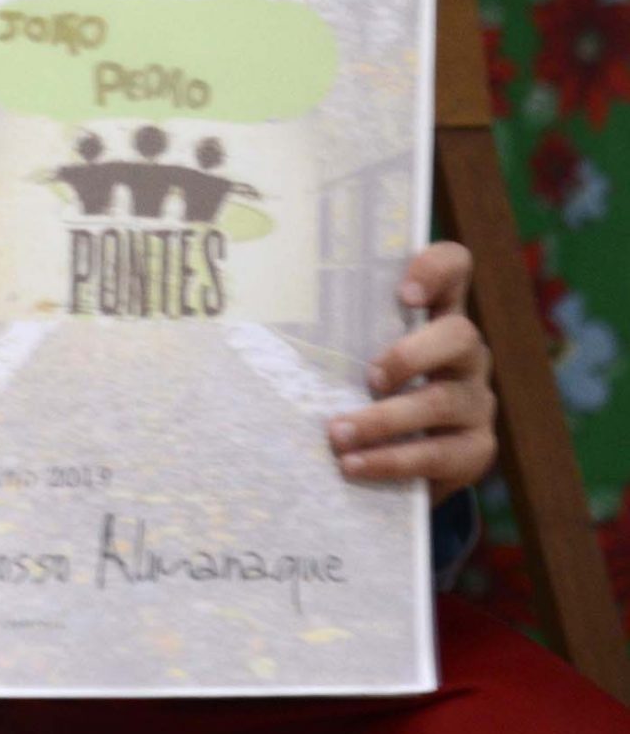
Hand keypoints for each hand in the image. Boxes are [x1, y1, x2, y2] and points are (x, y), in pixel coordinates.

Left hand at [327, 241, 495, 500]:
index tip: (402, 293)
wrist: (402, 466)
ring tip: (337, 434)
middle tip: (369, 377)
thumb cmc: (363, 391)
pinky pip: (437, 455)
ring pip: (441, 402)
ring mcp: (477, 402)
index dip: (437, 268)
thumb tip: (256, 319)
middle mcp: (466, 354)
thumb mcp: (355, 354)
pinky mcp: (475, 450)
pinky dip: (390, 461)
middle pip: (460, 334)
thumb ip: (337, 332)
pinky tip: (354, 465)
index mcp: (438, 314)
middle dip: (410, 355)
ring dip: (383, 420)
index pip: (454, 267)